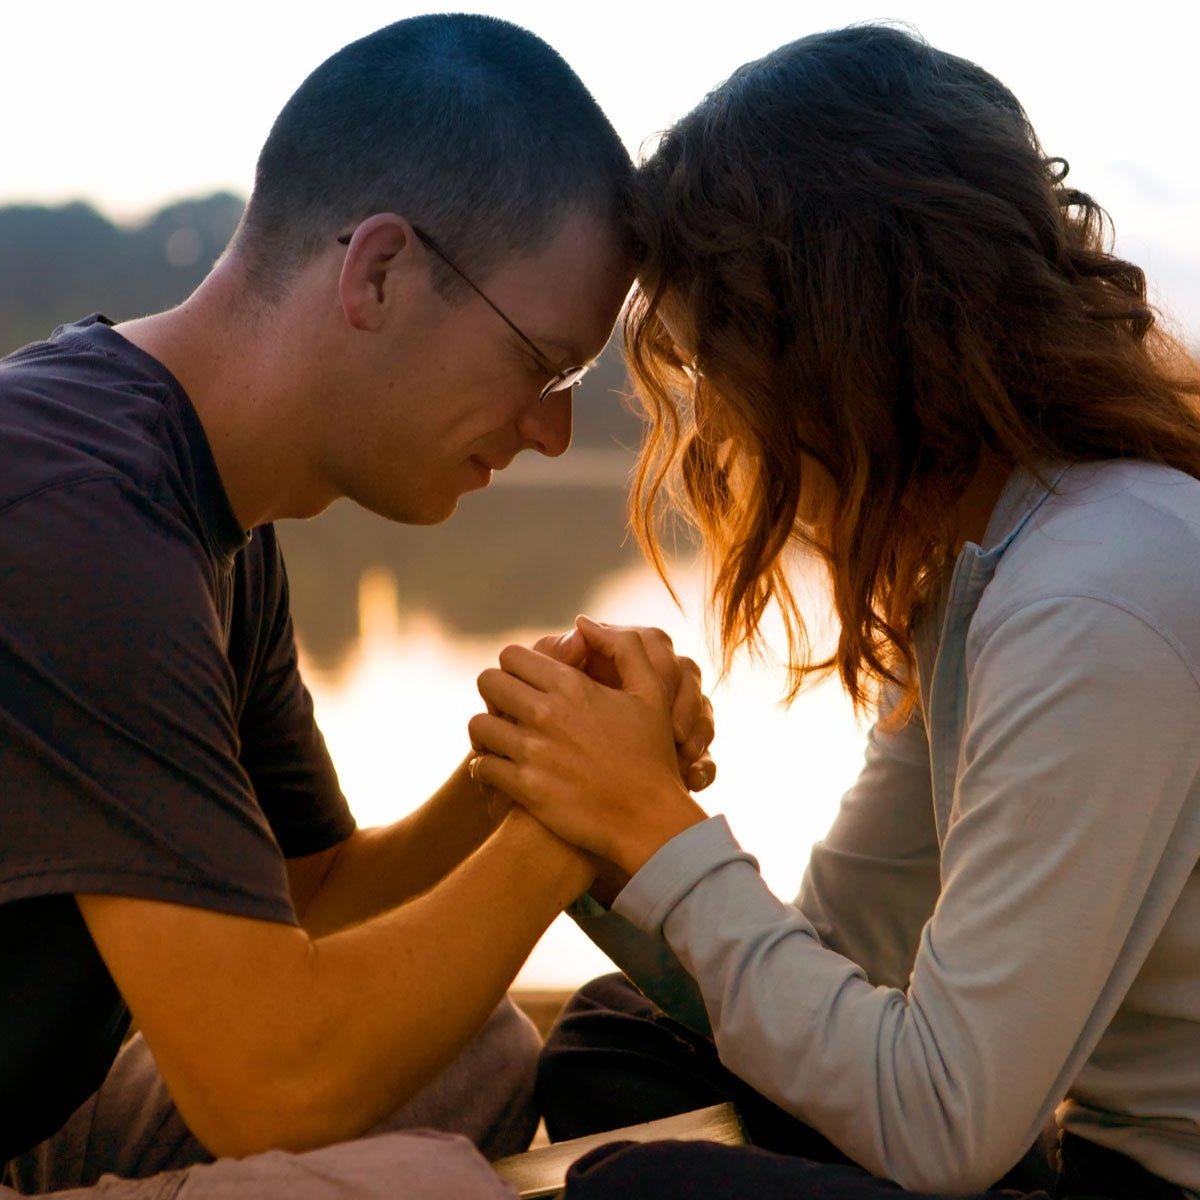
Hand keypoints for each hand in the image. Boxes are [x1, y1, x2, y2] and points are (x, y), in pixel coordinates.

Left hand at [469, 617, 707, 875]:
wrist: (649, 820)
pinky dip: (484, 768)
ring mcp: (534, 752)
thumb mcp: (651, 693)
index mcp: (573, 686)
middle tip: (508, 709)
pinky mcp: (525, 788)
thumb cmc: (651, 755)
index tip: (524, 683)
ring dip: (486, 731)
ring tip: (499, 740)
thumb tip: (583, 623)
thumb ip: (623, 647)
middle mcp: (548, 714)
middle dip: (495, 693)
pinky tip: (498, 770)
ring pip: (478, 725)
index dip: (514, 667)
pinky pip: (481, 767)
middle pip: (488, 682)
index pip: (512, 656)